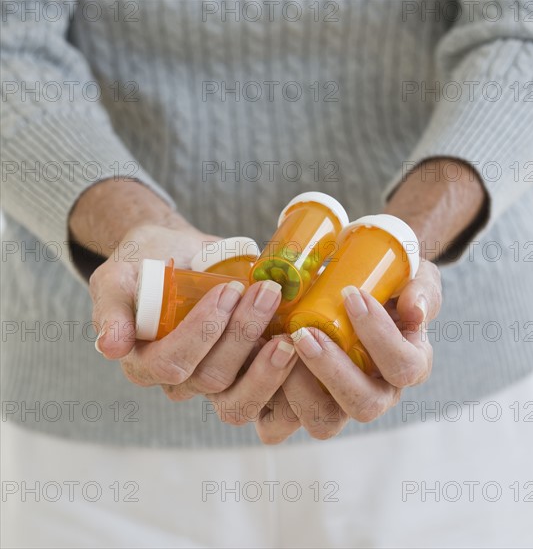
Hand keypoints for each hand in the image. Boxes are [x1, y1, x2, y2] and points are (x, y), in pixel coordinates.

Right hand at [91, 224, 297, 405]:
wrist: (178, 255)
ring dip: (268, 360)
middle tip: (267, 292)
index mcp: (144, 362)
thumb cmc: (146, 263)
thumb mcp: (118, 277)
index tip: (228, 290)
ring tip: (288, 324)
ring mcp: (212, 381)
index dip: (203, 331)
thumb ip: (111, 308)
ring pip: (240, 395)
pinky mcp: (242, 376)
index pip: (172, 363)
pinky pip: (265, 395)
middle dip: (243, 335)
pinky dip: (285, 377)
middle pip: (212, 378)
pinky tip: (302, 347)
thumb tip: (111, 347)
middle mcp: (178, 380)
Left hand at [254, 259, 441, 442]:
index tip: (351, 295)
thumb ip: (420, 289)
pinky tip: (260, 355)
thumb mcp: (412, 276)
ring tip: (278, 343)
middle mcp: (375, 392)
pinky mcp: (300, 406)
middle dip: (332, 369)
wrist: (351, 290)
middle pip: (363, 405)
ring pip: (322, 422)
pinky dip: (267, 396)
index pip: (404, 366)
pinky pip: (282, 423)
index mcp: (406, 364)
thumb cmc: (385, 285)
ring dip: (297, 387)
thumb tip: (414, 311)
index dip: (379, 335)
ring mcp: (338, 403)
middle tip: (304, 331)